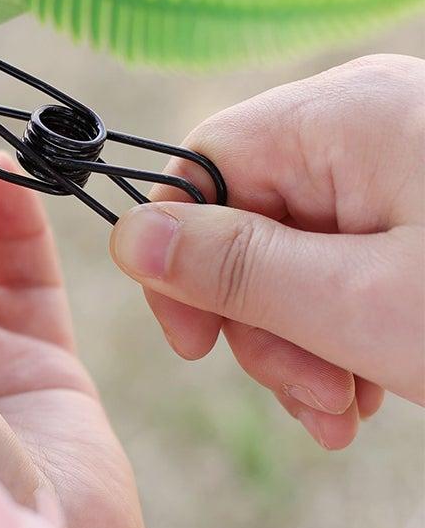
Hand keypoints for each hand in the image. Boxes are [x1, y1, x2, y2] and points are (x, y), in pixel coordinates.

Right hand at [109, 54, 424, 447]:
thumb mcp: (363, 305)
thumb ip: (235, 271)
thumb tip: (130, 236)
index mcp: (342, 113)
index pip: (202, 168)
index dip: (182, 265)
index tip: (198, 349)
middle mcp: (368, 115)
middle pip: (253, 217)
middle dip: (266, 325)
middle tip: (317, 406)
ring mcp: (407, 153)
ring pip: (305, 247)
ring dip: (310, 341)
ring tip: (351, 414)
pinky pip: (359, 251)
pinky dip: (356, 322)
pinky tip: (379, 387)